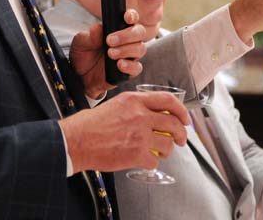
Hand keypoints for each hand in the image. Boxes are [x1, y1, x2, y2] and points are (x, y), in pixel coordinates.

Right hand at [59, 90, 190, 172]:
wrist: (76, 140)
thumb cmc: (91, 123)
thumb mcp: (116, 104)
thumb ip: (137, 106)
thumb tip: (156, 115)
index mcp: (135, 100)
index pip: (168, 101)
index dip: (181, 111)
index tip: (185, 119)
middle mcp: (140, 115)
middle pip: (174, 124)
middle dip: (181, 134)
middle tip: (180, 139)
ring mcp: (139, 135)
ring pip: (167, 144)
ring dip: (167, 150)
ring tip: (160, 151)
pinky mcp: (136, 154)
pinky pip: (155, 160)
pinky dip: (152, 162)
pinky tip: (145, 160)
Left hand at [69, 9, 145, 97]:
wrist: (80, 76)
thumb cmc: (83, 55)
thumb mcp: (82, 42)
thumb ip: (90, 36)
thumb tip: (97, 27)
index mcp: (117, 29)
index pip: (131, 19)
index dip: (132, 16)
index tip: (127, 17)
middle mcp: (127, 41)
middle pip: (140, 33)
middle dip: (127, 35)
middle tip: (110, 41)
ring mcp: (130, 56)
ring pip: (140, 49)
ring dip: (126, 50)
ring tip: (110, 53)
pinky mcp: (129, 71)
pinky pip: (137, 68)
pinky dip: (130, 66)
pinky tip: (119, 64)